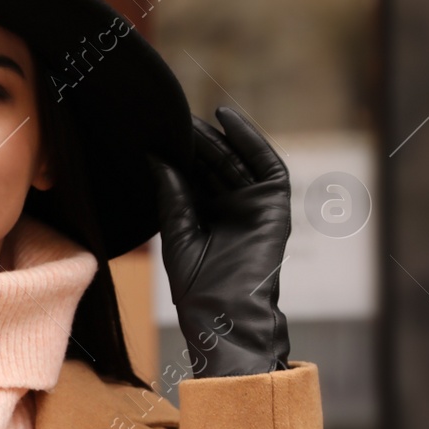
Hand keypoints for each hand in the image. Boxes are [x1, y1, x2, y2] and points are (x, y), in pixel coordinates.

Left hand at [152, 106, 291, 377]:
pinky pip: (266, 164)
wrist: (223, 312)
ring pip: (235, 161)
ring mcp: (253, 205)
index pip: (192, 177)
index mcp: (206, 218)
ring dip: (216, 137)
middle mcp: (230, 208)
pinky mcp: (274, 204)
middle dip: (195, 142)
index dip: (177, 154)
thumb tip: (155, 157)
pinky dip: (249, 139)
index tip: (154, 131)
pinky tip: (227, 119)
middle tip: (170, 117)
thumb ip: (171, 194)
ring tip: (191, 117)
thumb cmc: (196, 285)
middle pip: (213, 165)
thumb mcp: (177, 232)